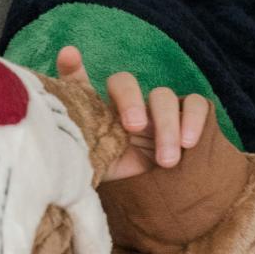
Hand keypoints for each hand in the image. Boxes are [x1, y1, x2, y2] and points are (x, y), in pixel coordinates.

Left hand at [55, 44, 210, 177]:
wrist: (149, 197)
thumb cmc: (117, 179)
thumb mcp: (89, 166)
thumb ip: (69, 146)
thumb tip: (58, 99)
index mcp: (98, 112)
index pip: (81, 84)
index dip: (74, 68)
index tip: (69, 57)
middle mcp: (126, 104)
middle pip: (125, 83)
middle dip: (130, 102)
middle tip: (134, 127)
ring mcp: (156, 109)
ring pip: (163, 96)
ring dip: (166, 126)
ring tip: (167, 161)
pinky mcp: (185, 117)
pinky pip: (196, 105)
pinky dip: (194, 119)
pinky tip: (188, 144)